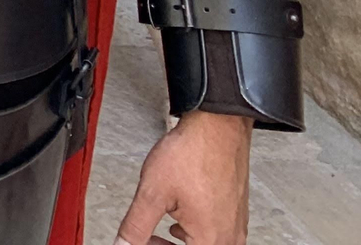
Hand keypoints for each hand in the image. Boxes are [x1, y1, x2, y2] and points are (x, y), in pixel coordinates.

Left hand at [116, 109, 251, 243]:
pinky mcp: (237, 211)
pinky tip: (182, 218)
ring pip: (208, 244)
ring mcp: (237, 225)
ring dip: (184, 242)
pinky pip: (218, 233)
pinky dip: (197, 232)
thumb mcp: (152, 193)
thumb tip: (123, 244)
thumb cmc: (192, 154)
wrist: (217, 127)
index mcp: (211, 240)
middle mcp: (230, 238)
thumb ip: (136, 226)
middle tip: (148, 238)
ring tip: (163, 229)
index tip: (142, 241)